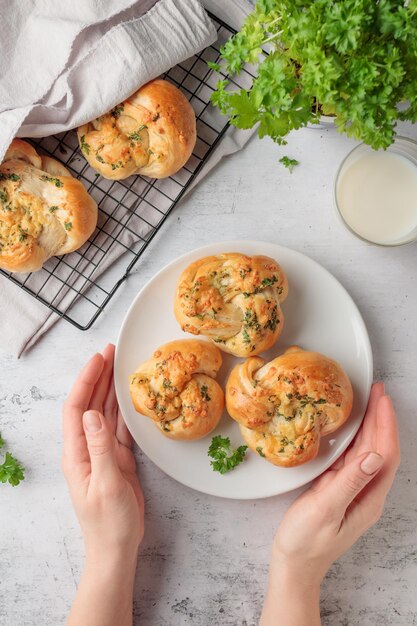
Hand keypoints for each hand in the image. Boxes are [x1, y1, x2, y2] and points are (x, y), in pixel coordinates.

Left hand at [62, 343, 143, 563]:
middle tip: (111, 352)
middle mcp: (86, 447)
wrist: (116, 547)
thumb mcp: (107, 485)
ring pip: (104, 412)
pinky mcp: (117, 458)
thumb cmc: (109, 523)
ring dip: (110, 388)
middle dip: (98, 376)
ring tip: (119, 365)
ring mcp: (102, 452)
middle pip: (89, 403)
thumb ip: (101, 448)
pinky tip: (129, 395)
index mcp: (77, 453)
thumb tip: (93, 414)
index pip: (76, 407)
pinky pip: (119, 427)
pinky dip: (123, 408)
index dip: (86, 380)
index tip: (98, 359)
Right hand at [260, 383, 399, 625]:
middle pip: (380, 449)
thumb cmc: (306, 542)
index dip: (385, 424)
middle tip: (377, 391)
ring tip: (368, 401)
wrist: (293, 565)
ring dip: (369, 425)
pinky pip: (351, 458)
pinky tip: (349, 427)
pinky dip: (353, 438)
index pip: (385, 454)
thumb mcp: (325, 510)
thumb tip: (372, 455)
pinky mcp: (339, 489)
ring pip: (367, 451)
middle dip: (381, 418)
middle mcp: (366, 492)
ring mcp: (353, 490)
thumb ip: (349, 482)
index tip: (382, 399)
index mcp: (368, 498)